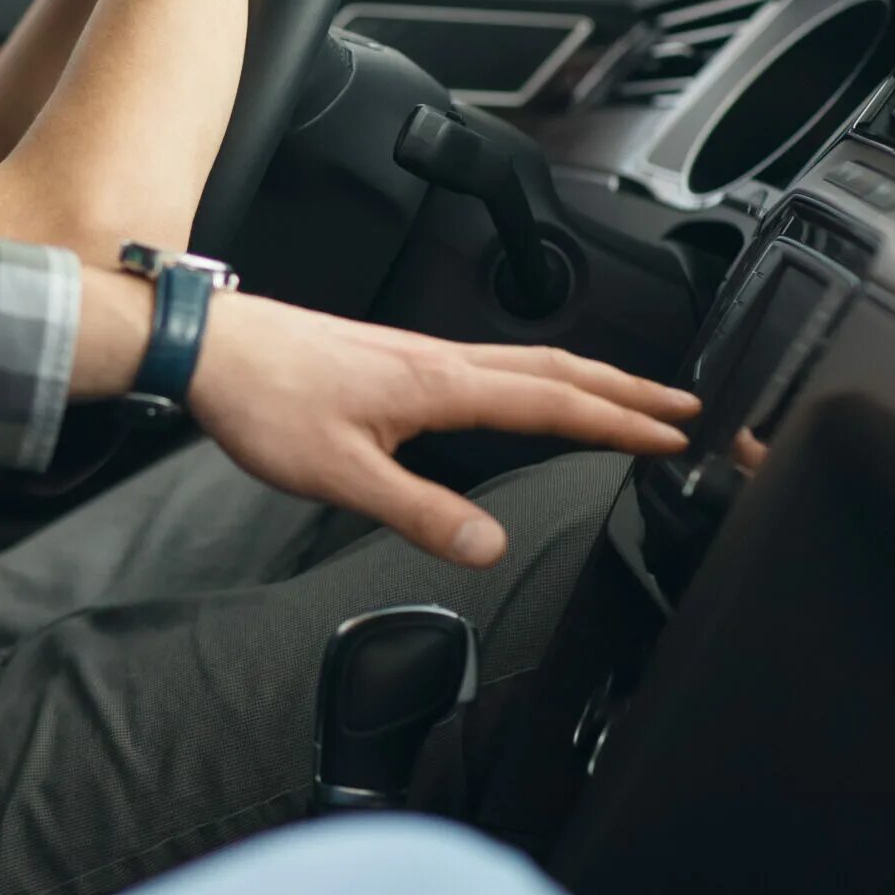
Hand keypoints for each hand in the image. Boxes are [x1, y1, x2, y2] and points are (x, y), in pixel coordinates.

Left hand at [186, 294, 697, 566]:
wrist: (209, 346)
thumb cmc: (264, 400)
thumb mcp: (339, 475)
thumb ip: (418, 512)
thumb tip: (487, 547)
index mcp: (439, 385)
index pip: (552, 404)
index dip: (618, 422)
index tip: (675, 436)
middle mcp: (440, 359)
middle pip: (557, 370)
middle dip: (627, 389)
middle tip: (686, 406)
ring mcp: (419, 352)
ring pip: (527, 360)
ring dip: (588, 378)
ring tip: (631, 397)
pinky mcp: (397, 355)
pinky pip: (493, 362)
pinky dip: (540, 375)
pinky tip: (530, 392)